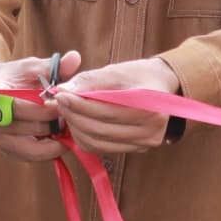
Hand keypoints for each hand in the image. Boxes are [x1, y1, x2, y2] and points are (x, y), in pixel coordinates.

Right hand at [0, 54, 71, 161]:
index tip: (67, 103)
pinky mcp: (5, 151)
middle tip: (73, 116)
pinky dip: (47, 149)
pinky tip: (57, 137)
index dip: (49, 108)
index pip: (24, 107)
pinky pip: (31, 156)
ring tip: (66, 128)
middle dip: (56, 123)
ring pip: (33, 149)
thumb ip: (51, 66)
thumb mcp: (27, 67)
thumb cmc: (10, 77)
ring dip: (54, 141)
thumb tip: (75, 57)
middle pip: (32, 129)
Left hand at [49, 55, 179, 156]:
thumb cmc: (139, 75)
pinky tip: (77, 122)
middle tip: (59, 101)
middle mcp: (151, 132)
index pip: (107, 111)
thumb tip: (63, 90)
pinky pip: (102, 148)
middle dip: (74, 116)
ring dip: (76, 128)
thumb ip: (91, 80)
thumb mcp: (117, 70)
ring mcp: (144, 144)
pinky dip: (84, 137)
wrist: (161, 85)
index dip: (80, 104)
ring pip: (98, 143)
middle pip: (101, 130)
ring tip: (66, 110)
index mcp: (151, 108)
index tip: (60, 94)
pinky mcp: (135, 149)